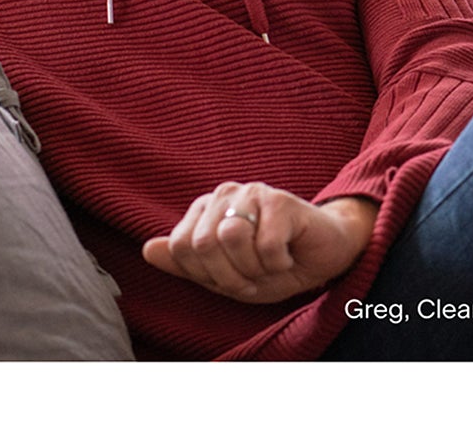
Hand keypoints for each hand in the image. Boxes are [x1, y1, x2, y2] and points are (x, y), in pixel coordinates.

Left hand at [141, 182, 378, 303]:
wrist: (325, 257)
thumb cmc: (274, 265)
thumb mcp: (226, 276)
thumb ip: (185, 264)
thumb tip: (147, 249)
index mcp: (205, 211)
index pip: (181, 246)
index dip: (206, 275)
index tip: (232, 280)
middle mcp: (224, 195)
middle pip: (202, 243)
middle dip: (228, 275)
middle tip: (253, 278)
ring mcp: (252, 192)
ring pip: (230, 237)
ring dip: (253, 268)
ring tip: (268, 265)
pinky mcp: (280, 200)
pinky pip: (265, 244)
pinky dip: (278, 262)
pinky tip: (288, 255)